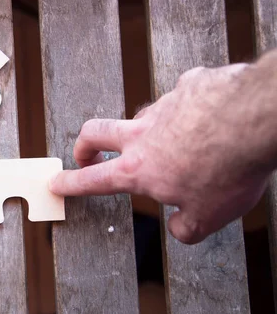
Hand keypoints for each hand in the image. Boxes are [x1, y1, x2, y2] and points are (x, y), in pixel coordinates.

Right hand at [49, 63, 276, 243]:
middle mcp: (143, 134)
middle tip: (86, 152)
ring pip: (141, 115)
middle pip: (95, 132)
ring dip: (144, 129)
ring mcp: (164, 106)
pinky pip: (182, 96)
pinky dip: (189, 108)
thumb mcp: (208, 216)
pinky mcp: (189, 85)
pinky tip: (210, 116)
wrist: (256, 120)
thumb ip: (187, 227)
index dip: (70, 183)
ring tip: (170, 141)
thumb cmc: (229, 169)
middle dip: (84, 144)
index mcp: (138, 169)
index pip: (92, 179)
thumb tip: (180, 228)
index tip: (56, 182)